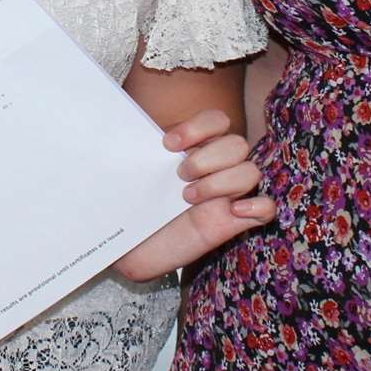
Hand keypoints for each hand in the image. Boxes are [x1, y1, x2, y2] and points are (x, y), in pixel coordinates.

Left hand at [112, 108, 273, 280]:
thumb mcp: (125, 180)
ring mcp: (227, 195)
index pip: (216, 120)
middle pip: (237, 143)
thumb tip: (104, 127)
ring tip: (189, 198)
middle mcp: (214, 168)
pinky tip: (231, 212)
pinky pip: (267, 207)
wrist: (130, 251)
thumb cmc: (130, 211)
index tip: (168, 144)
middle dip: (207, 157)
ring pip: (250, 170)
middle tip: (178, 176)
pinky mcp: (235, 222)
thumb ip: (125, 154)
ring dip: (222, 182)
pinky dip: (256, 206)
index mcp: (192, 149)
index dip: (198, 126)